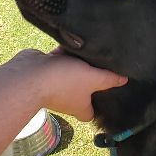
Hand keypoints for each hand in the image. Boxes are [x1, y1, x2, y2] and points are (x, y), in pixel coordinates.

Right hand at [10, 48, 126, 121]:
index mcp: (79, 106)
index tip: (108, 95)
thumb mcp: (93, 79)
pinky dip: (65, 53)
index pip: (89, 113)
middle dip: (90, 80)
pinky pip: (59, 61)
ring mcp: (56, 83)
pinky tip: (74, 42)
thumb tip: (124, 80)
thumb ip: (109, 79)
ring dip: (78, 64)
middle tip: (104, 67)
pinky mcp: (46, 69)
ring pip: (71, 74)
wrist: (31, 74)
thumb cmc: (64, 81)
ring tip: (93, 51)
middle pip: (82, 91)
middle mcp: (67, 98)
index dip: (98, 107)